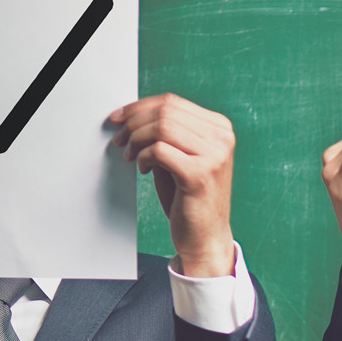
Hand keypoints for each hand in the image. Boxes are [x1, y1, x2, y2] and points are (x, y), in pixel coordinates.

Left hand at [110, 93, 236, 276]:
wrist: (206, 238)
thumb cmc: (190, 199)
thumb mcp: (181, 157)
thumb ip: (166, 134)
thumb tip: (133, 116)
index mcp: (220, 129)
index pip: (173, 102)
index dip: (140, 107)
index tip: (119, 117)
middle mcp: (222, 138)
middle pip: (166, 111)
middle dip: (134, 122)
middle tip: (120, 138)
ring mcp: (214, 156)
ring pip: (162, 127)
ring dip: (137, 139)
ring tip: (130, 155)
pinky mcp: (199, 175)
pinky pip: (159, 151)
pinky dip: (144, 157)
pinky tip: (143, 168)